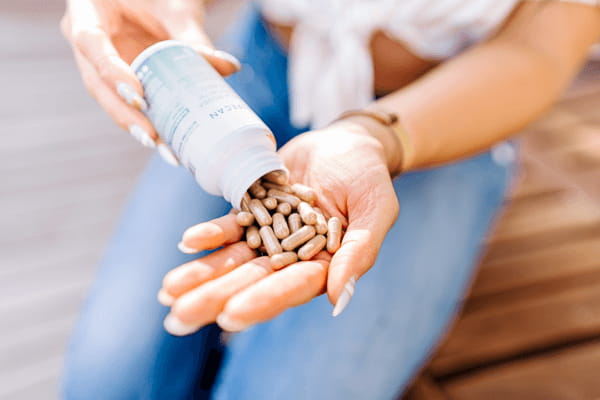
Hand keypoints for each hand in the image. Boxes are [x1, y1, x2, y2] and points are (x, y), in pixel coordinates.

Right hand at [61, 0, 239, 156]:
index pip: (90, 43)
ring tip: (168, 151)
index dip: (111, 73)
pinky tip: (171, 144)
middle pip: (97, 85)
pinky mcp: (119, 78)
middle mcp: (88, 41)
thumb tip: (230, 68)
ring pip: (111, 100)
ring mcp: (100, 62)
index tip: (139, 97)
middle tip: (154, 139)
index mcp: (89, 11)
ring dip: (138, 127)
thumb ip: (194, 35)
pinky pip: (130, 102)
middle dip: (126, 116)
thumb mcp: (175, 7)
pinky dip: (150, 122)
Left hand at [158, 122, 399, 334]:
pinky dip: (210, 234)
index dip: (262, 301)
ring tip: (166, 292)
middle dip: (215, 298)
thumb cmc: (369, 177)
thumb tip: (339, 299)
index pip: (291, 288)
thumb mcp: (376, 209)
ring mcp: (270, 236)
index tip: (229, 317)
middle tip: (178, 319)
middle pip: (251, 281)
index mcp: (324, 266)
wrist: (347, 144)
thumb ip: (360, 251)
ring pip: (233, 259)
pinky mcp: (255, 211)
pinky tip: (187, 242)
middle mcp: (292, 258)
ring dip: (201, 275)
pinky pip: (231, 226)